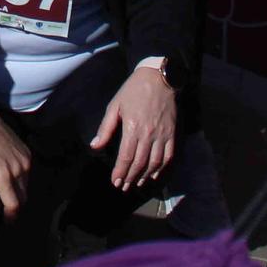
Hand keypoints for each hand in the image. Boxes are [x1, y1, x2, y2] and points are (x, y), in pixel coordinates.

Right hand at [0, 100, 30, 220]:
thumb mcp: (1, 137)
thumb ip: (4, 149)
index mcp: (25, 154)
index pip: (26, 179)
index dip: (19, 189)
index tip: (12, 196)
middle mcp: (24, 164)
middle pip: (25, 190)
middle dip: (19, 200)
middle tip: (9, 210)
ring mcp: (15, 172)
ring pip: (20, 198)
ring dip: (15, 208)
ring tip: (8, 216)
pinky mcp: (3, 180)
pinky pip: (12, 203)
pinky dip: (11, 214)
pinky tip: (7, 220)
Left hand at [91, 65, 177, 190]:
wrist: (159, 78)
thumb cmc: (133, 90)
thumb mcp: (115, 106)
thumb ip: (106, 128)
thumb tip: (95, 146)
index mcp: (132, 127)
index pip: (126, 157)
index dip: (120, 172)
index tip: (115, 182)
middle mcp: (148, 134)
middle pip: (139, 163)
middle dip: (130, 177)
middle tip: (123, 187)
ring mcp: (162, 135)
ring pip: (154, 162)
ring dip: (145, 176)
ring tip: (136, 183)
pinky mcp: (172, 133)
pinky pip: (168, 156)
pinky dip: (162, 169)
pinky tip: (154, 175)